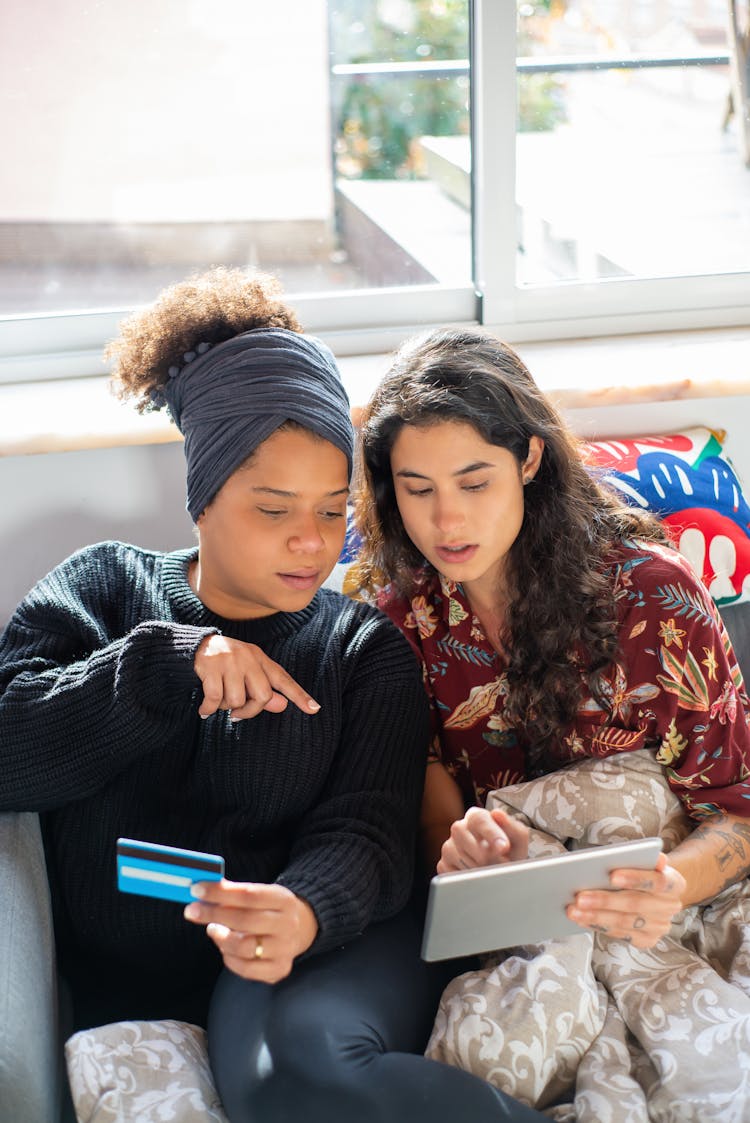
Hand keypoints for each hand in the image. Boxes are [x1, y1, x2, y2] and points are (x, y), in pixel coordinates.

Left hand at [183, 880, 317, 982]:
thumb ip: (234, 892)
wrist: (301, 928)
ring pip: (244, 947)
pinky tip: (225, 947)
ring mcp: (284, 949)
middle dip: (214, 914)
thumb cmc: (271, 909)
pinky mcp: (279, 969)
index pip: (249, 895)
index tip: (197, 890)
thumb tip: (201, 889)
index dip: (221, 893)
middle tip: (193, 911)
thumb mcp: (261, 893)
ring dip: (221, 938)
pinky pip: (246, 969)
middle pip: (245, 921)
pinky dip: (229, 958)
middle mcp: (287, 925)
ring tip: (212, 930)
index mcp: (284, 900)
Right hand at [194, 634, 319, 720]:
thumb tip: (282, 706)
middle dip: (249, 711)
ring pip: (236, 700)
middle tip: (237, 715)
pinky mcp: (210, 668)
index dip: (299, 696)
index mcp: (261, 659)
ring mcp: (229, 662)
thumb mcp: (248, 673)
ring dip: (225, 708)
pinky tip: (204, 710)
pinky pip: (214, 699)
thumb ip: (265, 691)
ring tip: (218, 701)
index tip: (315, 709)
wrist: (197, 645)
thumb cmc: (227, 664)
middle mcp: (248, 659)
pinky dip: (208, 709)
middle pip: (262, 696)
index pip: (283, 679)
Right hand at [437, 808, 528, 873]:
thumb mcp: (518, 840)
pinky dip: (468, 878)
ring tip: (489, 868)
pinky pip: (454, 873)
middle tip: (500, 862)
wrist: (502, 871)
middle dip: (487, 856)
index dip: (492, 834)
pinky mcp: (443, 864)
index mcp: (476, 816)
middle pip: (469, 842)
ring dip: (479, 868)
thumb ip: (513, 827)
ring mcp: (448, 846)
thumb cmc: (510, 852)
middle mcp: (459, 828)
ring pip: (462, 860)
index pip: (479, 819)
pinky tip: (477, 874)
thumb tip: (497, 814)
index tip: (504, 847)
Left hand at [567, 851, 684, 947]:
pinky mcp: (647, 940)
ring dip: (596, 916)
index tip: (611, 875)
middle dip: (605, 900)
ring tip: (573, 910)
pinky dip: (598, 926)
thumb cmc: (643, 871)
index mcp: (675, 883)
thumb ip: (640, 856)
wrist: (655, 892)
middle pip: (636, 904)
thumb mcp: (645, 860)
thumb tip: (636, 855)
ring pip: (625, 922)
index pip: (658, 881)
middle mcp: (670, 907)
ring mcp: (659, 926)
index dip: (635, 878)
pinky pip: (620, 934)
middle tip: (580, 897)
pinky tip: (582, 920)